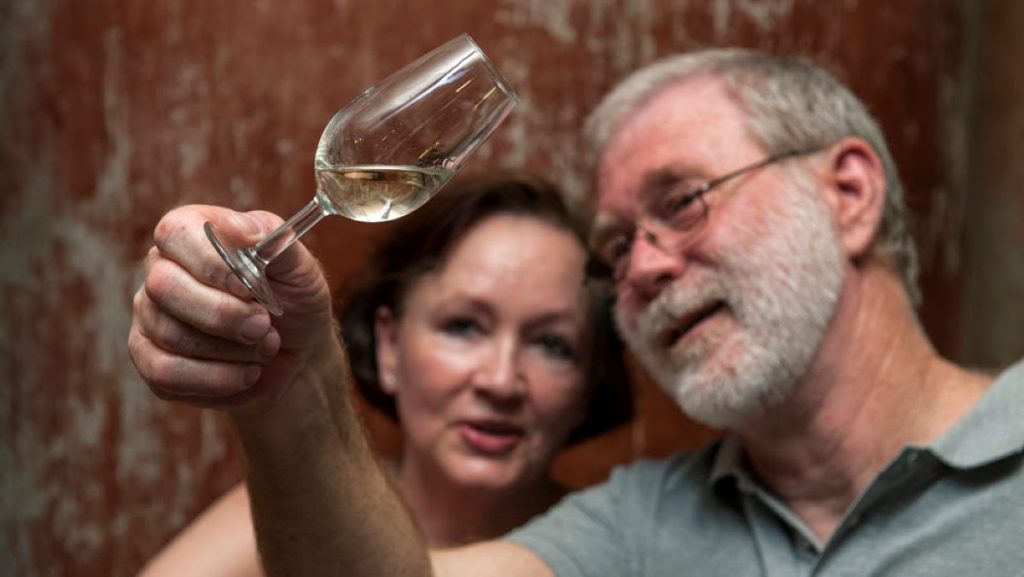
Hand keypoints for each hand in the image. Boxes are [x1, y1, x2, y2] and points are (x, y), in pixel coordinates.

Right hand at [128, 205, 336, 414]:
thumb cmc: (295, 301)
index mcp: (193, 236)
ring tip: (265, 346)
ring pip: (170, 334)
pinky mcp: (151, 362)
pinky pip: (166, 373)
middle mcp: (162, 272)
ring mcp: (151, 318)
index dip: (210, 262)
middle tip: (263, 325)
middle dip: (223, 314)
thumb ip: (275, 240)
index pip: (174, 232)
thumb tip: (239, 228)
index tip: (247, 286)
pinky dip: (218, 378)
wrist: (299, 355)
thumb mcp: (300, 266)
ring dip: (230, 349)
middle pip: (164, 286)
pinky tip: (247, 373)